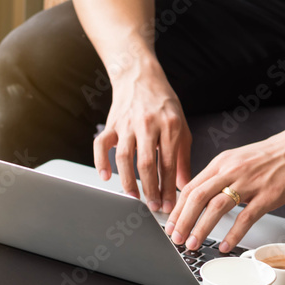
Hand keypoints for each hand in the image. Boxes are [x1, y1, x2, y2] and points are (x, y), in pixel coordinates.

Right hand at [93, 58, 191, 212]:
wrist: (139, 77)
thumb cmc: (161, 102)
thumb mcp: (180, 126)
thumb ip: (182, 156)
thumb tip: (183, 184)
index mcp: (170, 125)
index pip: (169, 163)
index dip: (169, 187)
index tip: (170, 204)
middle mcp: (148, 125)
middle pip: (147, 164)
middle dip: (151, 189)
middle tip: (154, 207)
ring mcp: (127, 125)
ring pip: (124, 158)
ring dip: (128, 181)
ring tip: (134, 197)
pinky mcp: (111, 125)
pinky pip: (101, 146)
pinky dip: (101, 162)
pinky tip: (105, 177)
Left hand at [166, 112, 284, 252]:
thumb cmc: (269, 156)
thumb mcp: (235, 160)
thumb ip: (216, 177)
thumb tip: (196, 197)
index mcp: (220, 163)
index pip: (190, 187)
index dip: (176, 208)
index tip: (169, 224)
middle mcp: (231, 171)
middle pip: (197, 197)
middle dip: (182, 220)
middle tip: (175, 238)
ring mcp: (249, 183)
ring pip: (216, 207)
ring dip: (201, 228)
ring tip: (192, 243)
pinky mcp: (269, 195)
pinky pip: (246, 217)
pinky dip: (233, 234)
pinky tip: (224, 245)